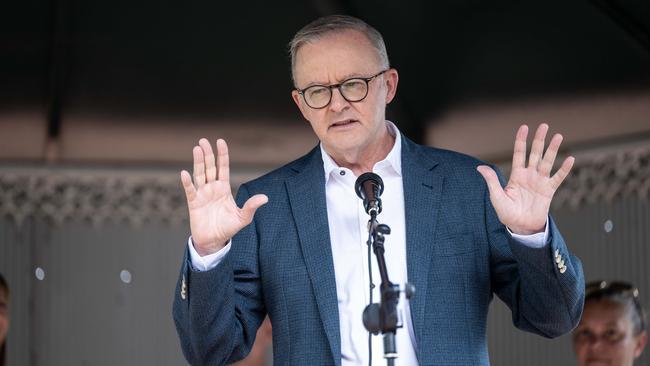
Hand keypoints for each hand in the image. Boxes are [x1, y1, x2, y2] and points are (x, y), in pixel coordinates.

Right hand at [181, 138, 267, 255]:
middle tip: (204, 140)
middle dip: (208, 154)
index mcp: (224, 188)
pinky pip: (190, 190)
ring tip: (197, 148)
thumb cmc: (228, 228)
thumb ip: (251, 206)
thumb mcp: (243, 218)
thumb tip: (265, 198)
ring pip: (200, 174)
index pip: (223, 168)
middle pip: (210, 167)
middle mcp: (212, 188)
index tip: (221, 141)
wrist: (213, 241)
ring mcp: (202, 194)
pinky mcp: (194, 203)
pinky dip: (187, 182)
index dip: (222, 155)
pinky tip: (185, 173)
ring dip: (198, 162)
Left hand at [476, 124, 573, 234]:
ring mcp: (540, 182)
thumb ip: (491, 181)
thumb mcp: (496, 196)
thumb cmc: (506, 212)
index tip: (524, 127)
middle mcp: (529, 175)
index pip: (519, 153)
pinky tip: (571, 159)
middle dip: (539, 140)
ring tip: (558, 136)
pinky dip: (564, 169)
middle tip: (544, 125)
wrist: (520, 227)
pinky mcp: (549, 191)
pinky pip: (558, 178)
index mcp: (516, 175)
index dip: (521, 140)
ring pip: (547, 162)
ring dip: (553, 149)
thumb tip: (480, 167)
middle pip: (535, 153)